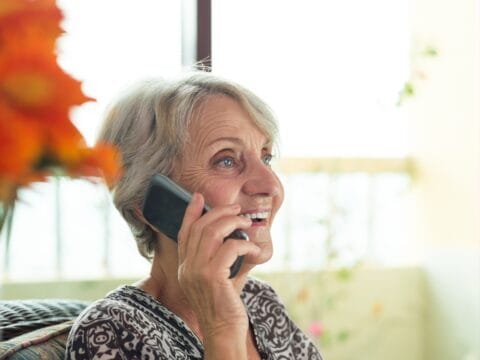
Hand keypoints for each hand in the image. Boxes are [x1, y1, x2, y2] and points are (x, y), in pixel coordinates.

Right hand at [177, 193, 259, 352]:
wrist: (223, 330)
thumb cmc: (224, 303)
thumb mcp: (217, 276)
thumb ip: (220, 257)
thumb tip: (237, 234)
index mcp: (184, 266)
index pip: (183, 232)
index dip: (190, 212)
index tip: (197, 197)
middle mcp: (186, 267)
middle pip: (200, 227)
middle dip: (219, 212)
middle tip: (236, 209)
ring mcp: (197, 271)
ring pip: (212, 232)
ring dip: (232, 223)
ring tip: (246, 223)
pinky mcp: (212, 277)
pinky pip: (230, 248)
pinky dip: (244, 243)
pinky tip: (253, 247)